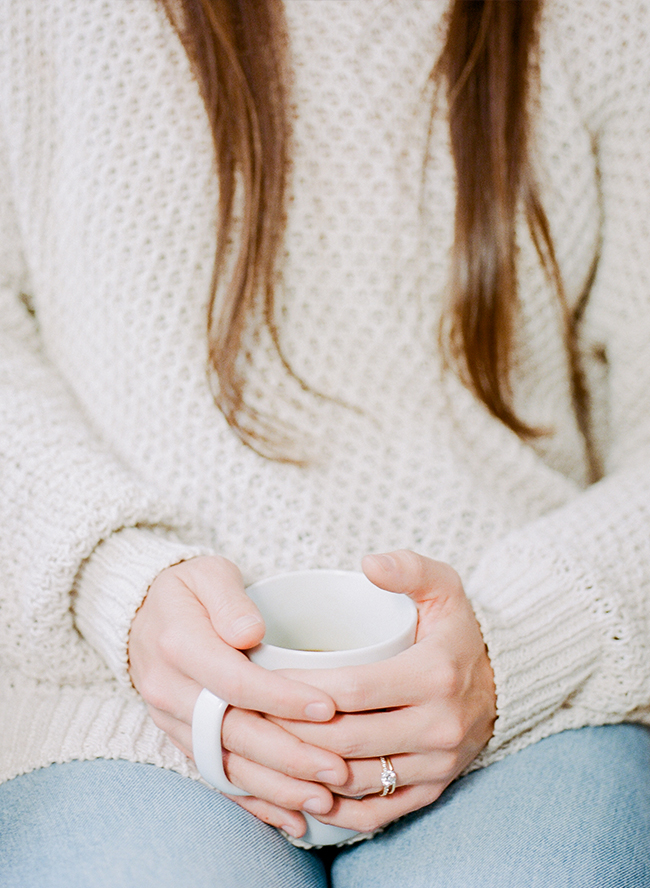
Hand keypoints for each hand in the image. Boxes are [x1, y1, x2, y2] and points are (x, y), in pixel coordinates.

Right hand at [128, 556, 347, 837]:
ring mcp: (171, 720)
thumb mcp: (207, 573)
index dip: (281, 698)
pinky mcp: (180, 738)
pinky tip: (292, 818)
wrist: (142, 613)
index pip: (233, 680)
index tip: (327, 707)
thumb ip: (229, 600)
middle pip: (232, 731)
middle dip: (288, 755)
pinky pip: (216, 776)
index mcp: (178, 644)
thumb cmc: (188, 588)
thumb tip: (249, 632)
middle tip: (338, 769)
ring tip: (323, 799)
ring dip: (276, 787)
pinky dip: (254, 801)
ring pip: (225, 763)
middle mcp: (169, 689)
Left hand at [269, 550, 495, 834]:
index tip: (264, 679)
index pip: (352, 689)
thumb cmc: (457, 629)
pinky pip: (377, 812)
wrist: (504, 680)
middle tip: (251, 717)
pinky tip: (302, 793)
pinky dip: (335, 810)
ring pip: (356, 779)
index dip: (302, 689)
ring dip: (305, 772)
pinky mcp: (434, 789)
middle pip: (347, 739)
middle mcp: (440, 726)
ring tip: (265, 750)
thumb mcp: (444, 586)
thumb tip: (367, 563)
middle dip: (292, 731)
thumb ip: (408, 568)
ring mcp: (438, 764)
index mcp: (436, 674)